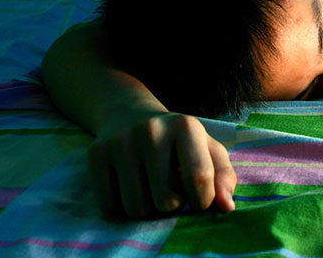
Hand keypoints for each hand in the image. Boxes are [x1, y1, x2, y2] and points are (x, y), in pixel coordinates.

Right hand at [86, 111, 236, 218]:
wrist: (130, 115)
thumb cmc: (177, 140)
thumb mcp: (207, 149)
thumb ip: (223, 177)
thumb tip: (226, 206)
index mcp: (185, 126)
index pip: (199, 180)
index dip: (202, 201)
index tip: (198, 199)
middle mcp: (151, 130)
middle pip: (166, 201)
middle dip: (171, 204)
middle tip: (169, 188)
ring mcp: (121, 142)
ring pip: (137, 208)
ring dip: (145, 207)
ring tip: (148, 186)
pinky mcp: (96, 154)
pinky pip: (110, 205)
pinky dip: (119, 205)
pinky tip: (127, 184)